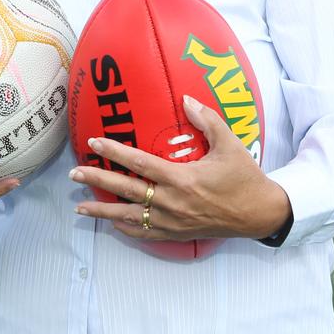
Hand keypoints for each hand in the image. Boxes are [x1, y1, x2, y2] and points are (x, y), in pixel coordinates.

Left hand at [69, 95, 291, 242]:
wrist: (259, 214)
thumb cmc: (244, 177)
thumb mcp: (229, 143)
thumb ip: (207, 119)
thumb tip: (185, 99)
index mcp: (182, 178)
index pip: (140, 163)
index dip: (115, 152)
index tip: (94, 142)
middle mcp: (172, 202)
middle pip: (126, 190)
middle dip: (98, 180)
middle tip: (74, 173)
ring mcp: (172, 221)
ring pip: (129, 217)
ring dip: (102, 211)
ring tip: (79, 206)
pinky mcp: (177, 234)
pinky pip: (144, 233)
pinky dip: (125, 228)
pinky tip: (111, 223)